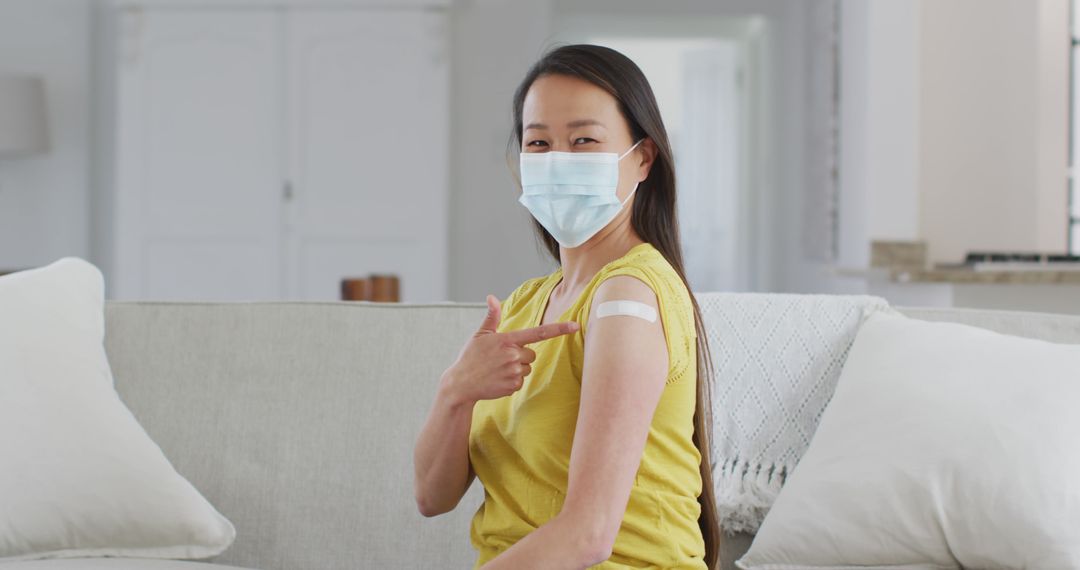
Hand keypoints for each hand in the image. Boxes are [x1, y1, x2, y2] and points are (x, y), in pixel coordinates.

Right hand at [441, 294, 578, 404]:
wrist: (461, 384)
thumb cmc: (471, 357)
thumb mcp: (480, 335)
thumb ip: (492, 317)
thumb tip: (491, 297)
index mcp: (507, 339)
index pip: (539, 332)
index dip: (559, 328)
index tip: (575, 326)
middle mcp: (513, 355)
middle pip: (531, 354)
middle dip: (520, 356)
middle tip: (501, 359)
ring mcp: (514, 371)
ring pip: (527, 368)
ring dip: (516, 369)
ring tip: (497, 370)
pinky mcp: (513, 386)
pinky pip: (521, 381)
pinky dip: (511, 381)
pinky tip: (497, 379)